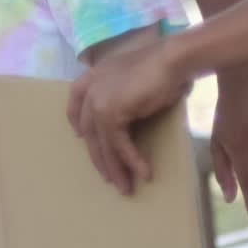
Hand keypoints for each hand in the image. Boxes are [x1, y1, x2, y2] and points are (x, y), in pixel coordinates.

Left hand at [67, 38, 189, 194]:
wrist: (172, 60)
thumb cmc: (161, 68)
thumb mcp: (133, 81)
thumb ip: (122, 94)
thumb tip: (128, 114)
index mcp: (91, 78)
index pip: (75, 105)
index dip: (78, 124)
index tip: (81, 138)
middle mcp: (90, 91)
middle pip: (92, 133)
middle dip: (101, 158)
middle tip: (110, 178)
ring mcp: (97, 103)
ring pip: (104, 144)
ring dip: (116, 168)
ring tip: (125, 188)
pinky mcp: (111, 114)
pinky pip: (120, 145)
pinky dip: (132, 161)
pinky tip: (143, 174)